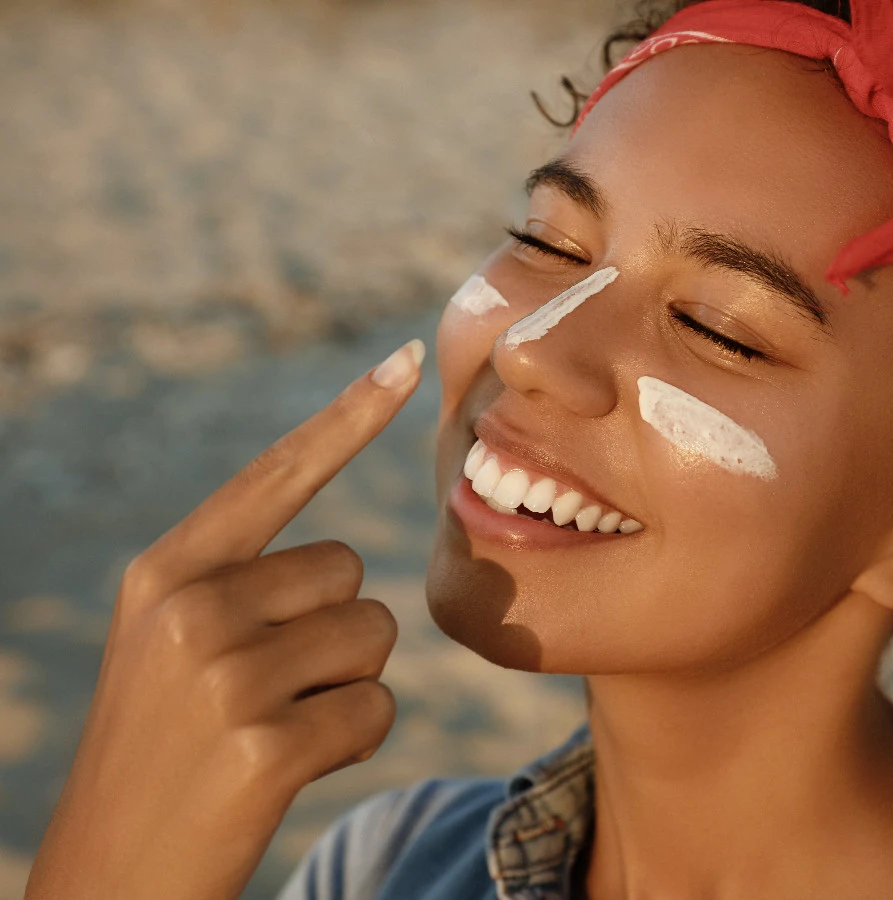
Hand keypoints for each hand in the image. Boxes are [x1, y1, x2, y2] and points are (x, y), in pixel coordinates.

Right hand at [25, 339, 425, 899]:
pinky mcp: (263, 746)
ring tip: (270, 729)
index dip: (348, 417)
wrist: (110, 876)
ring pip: (373, 636)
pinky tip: (286, 769)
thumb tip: (344, 563)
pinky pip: (376, 708)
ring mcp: (225, 675)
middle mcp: (190, 608)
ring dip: (346, 686)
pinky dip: (351, 740)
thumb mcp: (173, 647)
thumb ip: (241, 586)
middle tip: (267, 692)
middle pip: (349, 571)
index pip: (276, 474)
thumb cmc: (163, 754)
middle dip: (336, 631)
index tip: (409, 358)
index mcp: (166, 573)